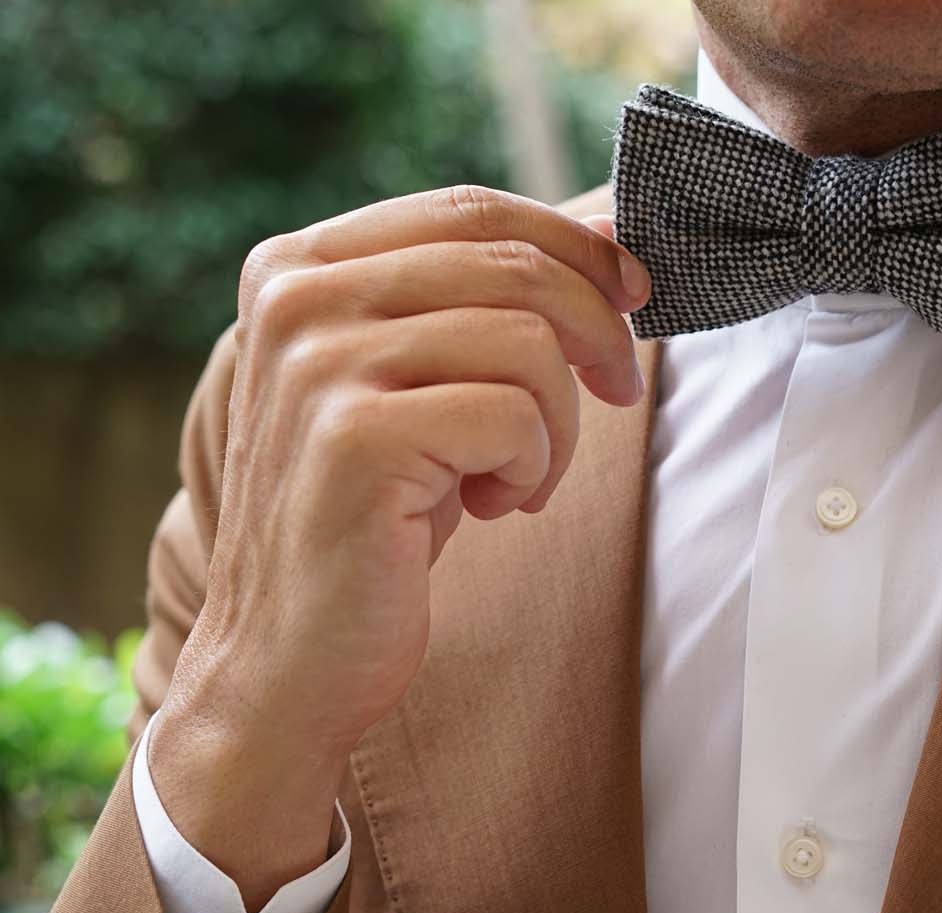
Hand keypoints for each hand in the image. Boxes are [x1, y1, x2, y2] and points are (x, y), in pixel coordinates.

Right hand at [151, 185, 648, 909]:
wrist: (291, 659)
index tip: (635, 300)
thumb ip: (486, 302)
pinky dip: (533, 469)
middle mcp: (295, 297)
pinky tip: (488, 508)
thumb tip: (616, 228)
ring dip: (559, 424)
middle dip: (597, 332)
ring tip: (519, 477)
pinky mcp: (356, 438)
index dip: (577, 248)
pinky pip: (517, 416)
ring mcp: (318, 363)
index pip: (474, 209)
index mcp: (299, 265)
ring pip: (528, 342)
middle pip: (515, 264)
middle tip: (611, 395)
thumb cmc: (376, 519)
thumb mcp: (425, 385)